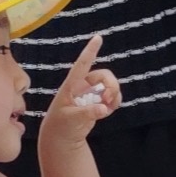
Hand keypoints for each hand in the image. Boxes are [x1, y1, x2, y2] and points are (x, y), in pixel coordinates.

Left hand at [40, 32, 121, 147]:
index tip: (98, 37)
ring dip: (114, 94)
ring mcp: (91, 94)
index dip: (90, 51)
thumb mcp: (71, 119)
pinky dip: (114, 102)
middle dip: (111, 85)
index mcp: (72, 86)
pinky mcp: (97, 103)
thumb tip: (104, 108)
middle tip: (108, 99)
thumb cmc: (60, 126)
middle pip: (104, 76)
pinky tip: (107, 111)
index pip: (82, 65)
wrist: (62, 138)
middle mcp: (83, 86)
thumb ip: (88, 113)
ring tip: (108, 107)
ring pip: (110, 86)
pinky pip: (113, 97)